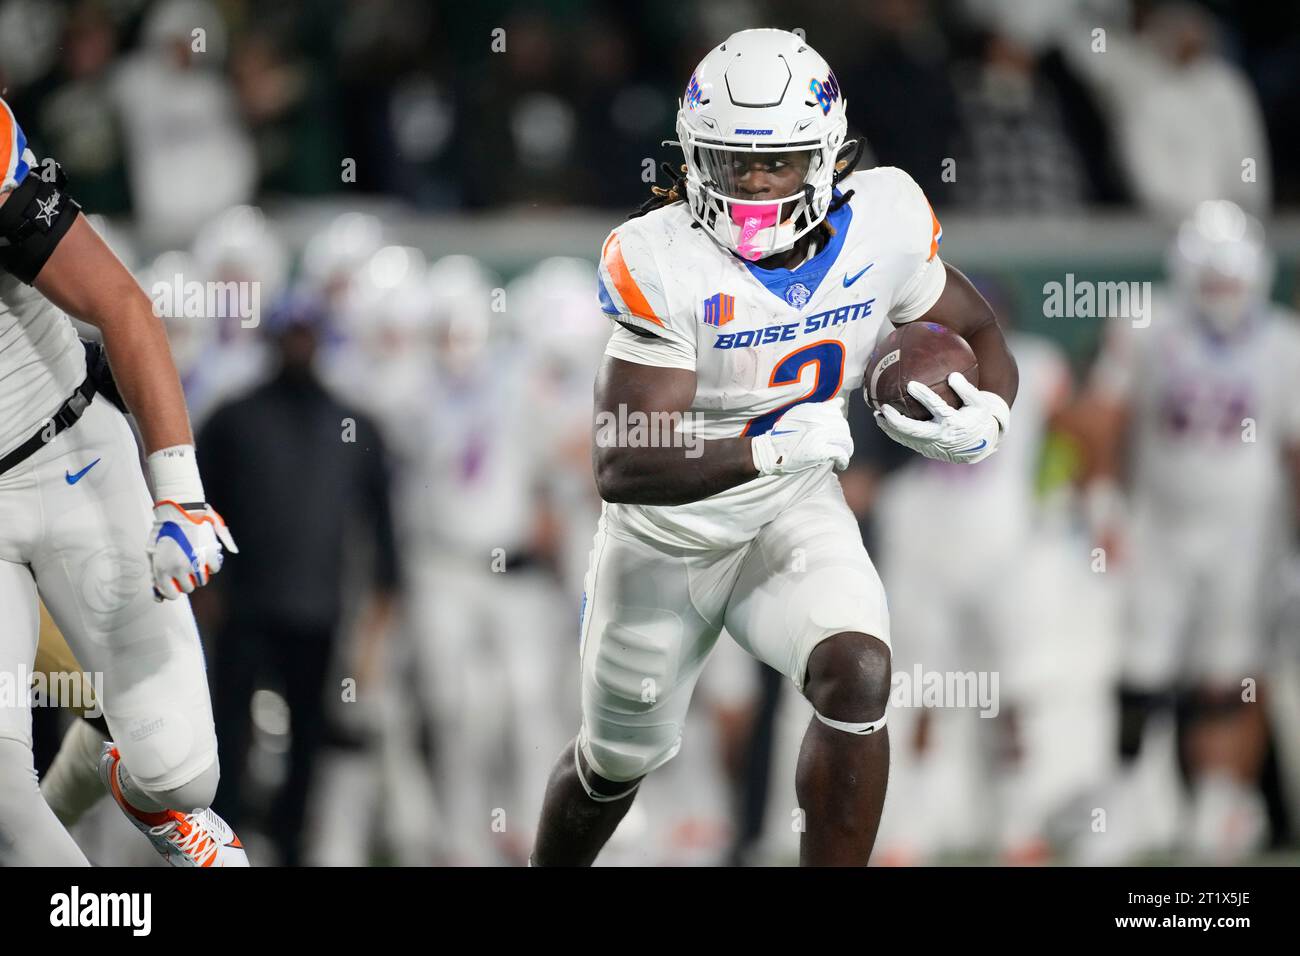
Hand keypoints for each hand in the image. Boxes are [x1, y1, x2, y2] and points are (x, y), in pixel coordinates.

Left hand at [147, 500, 238, 599]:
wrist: (181, 512)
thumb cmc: (166, 532)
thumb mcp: (154, 554)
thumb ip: (155, 575)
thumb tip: (159, 598)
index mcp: (162, 570)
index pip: (171, 594)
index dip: (174, 589)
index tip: (176, 582)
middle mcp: (178, 569)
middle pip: (188, 588)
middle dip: (188, 580)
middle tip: (187, 569)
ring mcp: (194, 563)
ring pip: (202, 581)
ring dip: (200, 574)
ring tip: (197, 562)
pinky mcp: (208, 555)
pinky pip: (214, 569)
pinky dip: (212, 564)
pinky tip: (205, 555)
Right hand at [752, 399, 852, 475]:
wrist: (769, 451)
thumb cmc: (783, 435)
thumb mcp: (799, 414)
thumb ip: (821, 408)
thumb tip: (840, 401)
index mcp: (813, 410)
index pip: (837, 413)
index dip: (839, 425)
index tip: (834, 434)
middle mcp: (818, 420)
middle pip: (843, 427)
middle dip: (844, 438)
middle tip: (840, 447)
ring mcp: (819, 435)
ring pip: (845, 440)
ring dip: (847, 450)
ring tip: (842, 456)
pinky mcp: (819, 451)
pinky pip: (841, 454)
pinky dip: (844, 460)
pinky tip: (841, 464)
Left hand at [875, 372, 1008, 463]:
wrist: (979, 445)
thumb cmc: (978, 418)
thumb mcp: (979, 403)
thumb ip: (967, 390)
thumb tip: (953, 375)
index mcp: (954, 422)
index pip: (937, 408)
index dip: (924, 397)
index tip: (911, 384)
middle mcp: (941, 436)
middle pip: (914, 430)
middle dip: (897, 420)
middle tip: (883, 408)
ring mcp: (932, 445)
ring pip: (906, 438)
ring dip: (890, 428)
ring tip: (877, 416)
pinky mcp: (926, 450)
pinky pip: (907, 441)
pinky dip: (894, 433)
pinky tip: (884, 422)